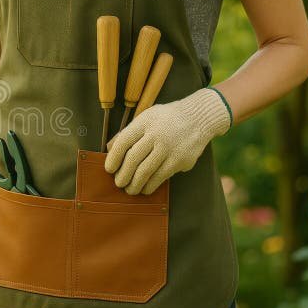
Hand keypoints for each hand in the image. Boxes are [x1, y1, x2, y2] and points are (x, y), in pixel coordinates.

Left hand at [104, 88, 231, 194]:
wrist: (199, 117)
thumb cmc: (166, 119)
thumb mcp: (146, 117)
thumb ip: (128, 132)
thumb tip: (109, 149)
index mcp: (145, 122)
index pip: (123, 142)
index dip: (113, 158)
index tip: (108, 169)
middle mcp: (156, 134)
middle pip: (133, 159)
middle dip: (123, 175)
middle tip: (119, 183)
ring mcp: (169, 148)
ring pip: (146, 171)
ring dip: (135, 184)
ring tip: (130, 189)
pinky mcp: (180, 160)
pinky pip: (161, 176)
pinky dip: (150, 185)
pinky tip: (145, 188)